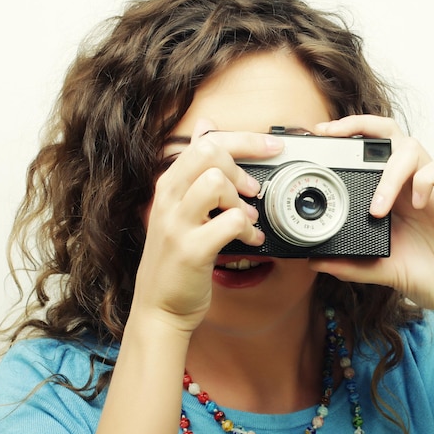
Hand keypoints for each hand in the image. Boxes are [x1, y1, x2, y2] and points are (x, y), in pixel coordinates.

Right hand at [132, 119, 282, 331]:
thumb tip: (205, 127)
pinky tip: (251, 240)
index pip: (204, 142)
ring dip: (241, 199)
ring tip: (248, 217)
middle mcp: (168, 199)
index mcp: (168, 186)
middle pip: (208, 152)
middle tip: (252, 190)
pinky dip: (249, 229)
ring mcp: (177, 224)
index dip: (245, 139)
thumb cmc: (175, 260)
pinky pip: (230, 223)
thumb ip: (193, 171)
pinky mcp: (191, 250)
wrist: (159, 307)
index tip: (274, 146)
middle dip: (241, 166)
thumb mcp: (179, 208)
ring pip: (215, 181)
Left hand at [309, 115, 433, 323]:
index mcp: (390, 196)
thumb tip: (313, 262)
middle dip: (361, 125)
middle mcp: (409, 186)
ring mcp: (432, 189)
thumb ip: (349, 265)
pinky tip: (418, 204)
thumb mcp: (379, 271)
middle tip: (334, 134)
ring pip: (412, 148)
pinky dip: (427, 178)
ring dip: (389, 173)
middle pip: (389, 135)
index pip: (369, 152)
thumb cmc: (428, 275)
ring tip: (378, 209)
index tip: (319, 136)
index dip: (346, 137)